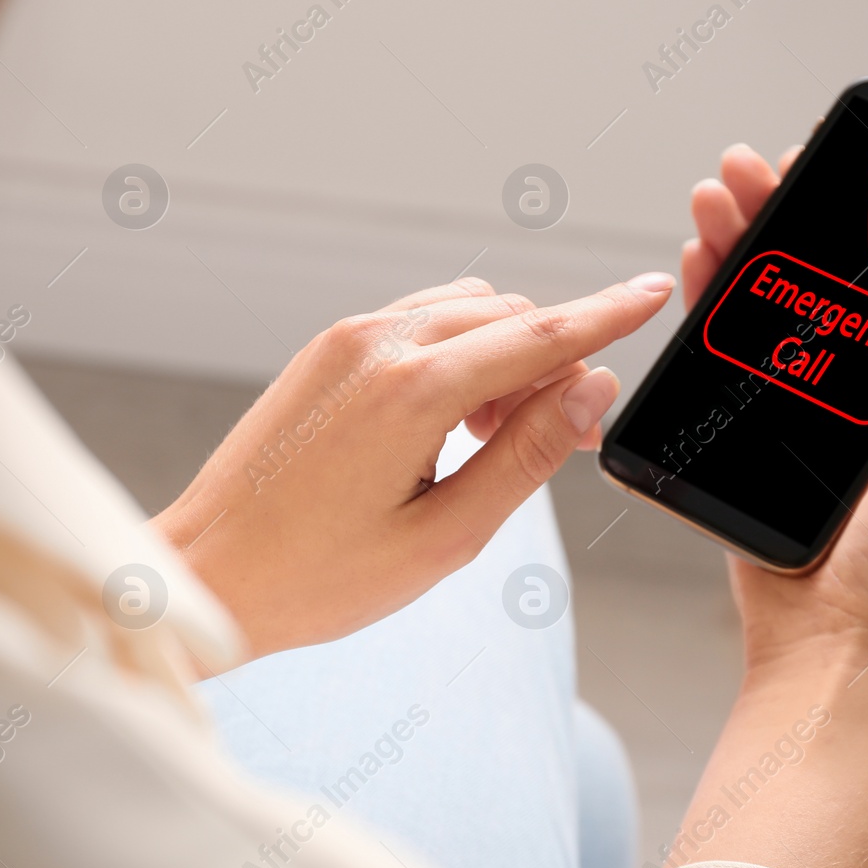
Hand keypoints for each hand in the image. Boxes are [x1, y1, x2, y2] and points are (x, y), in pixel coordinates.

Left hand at [152, 273, 675, 657]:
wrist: (210, 571)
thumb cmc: (318, 576)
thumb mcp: (445, 537)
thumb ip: (525, 456)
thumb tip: (590, 391)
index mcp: (412, 390)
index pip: (540, 334)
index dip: (609, 314)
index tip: (656, 291)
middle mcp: (377, 344)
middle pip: (507, 316)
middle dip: (553, 361)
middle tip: (563, 439)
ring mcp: (345, 340)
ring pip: (464, 310)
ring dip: (503, 355)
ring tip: (497, 439)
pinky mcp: (325, 351)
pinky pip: (418, 322)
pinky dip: (457, 351)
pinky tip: (451, 421)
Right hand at [673, 144, 867, 867]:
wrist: (831, 633)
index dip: (856, 216)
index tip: (832, 169)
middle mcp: (853, 384)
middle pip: (810, 276)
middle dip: (778, 212)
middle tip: (752, 165)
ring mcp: (793, 405)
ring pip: (758, 304)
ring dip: (734, 242)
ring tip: (712, 193)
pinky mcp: (742, 431)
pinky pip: (717, 356)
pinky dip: (703, 304)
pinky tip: (695, 262)